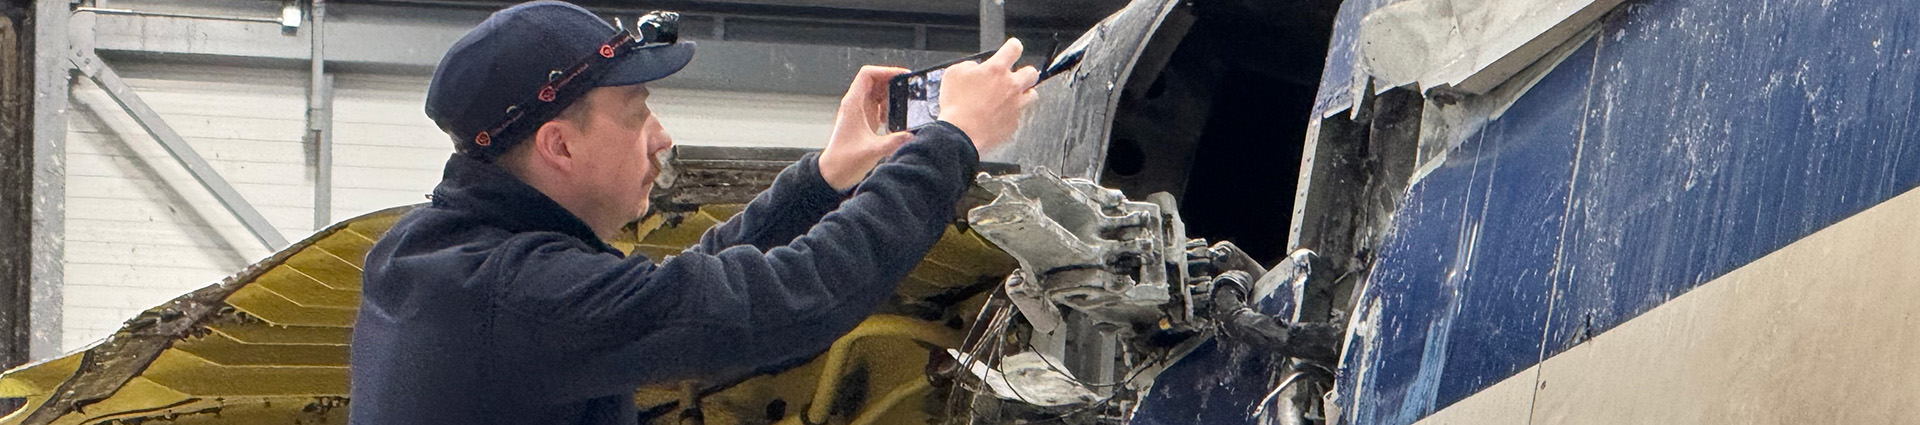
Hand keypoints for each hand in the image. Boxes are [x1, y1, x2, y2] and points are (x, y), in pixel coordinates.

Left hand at [819, 65, 915, 190]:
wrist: (833, 174)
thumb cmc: (844, 161)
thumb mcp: (872, 151)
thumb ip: (893, 142)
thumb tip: (911, 135)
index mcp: (853, 104)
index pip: (867, 74)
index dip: (885, 70)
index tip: (902, 75)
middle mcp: (854, 104)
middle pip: (874, 80)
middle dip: (892, 82)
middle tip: (908, 89)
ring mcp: (858, 112)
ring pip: (876, 92)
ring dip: (890, 95)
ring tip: (901, 106)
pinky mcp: (863, 121)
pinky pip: (877, 105)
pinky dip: (887, 107)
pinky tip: (893, 120)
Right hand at [938, 38, 1039, 154]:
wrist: (960, 134)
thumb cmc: (956, 106)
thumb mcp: (953, 74)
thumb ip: (969, 66)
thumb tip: (977, 68)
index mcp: (996, 70)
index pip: (1014, 49)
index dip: (1013, 47)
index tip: (1012, 49)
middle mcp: (1011, 86)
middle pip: (1031, 73)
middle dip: (1024, 73)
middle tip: (1014, 77)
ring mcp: (1016, 106)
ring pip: (1032, 95)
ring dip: (1023, 94)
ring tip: (1011, 98)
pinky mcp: (1014, 123)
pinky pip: (1019, 115)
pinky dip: (1012, 114)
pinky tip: (1000, 116)